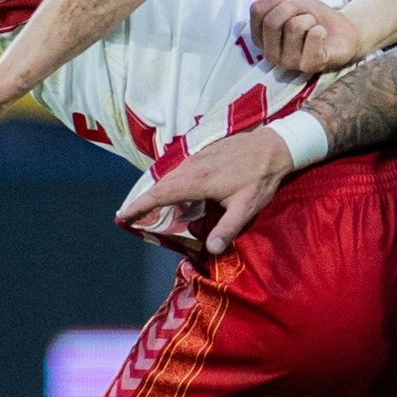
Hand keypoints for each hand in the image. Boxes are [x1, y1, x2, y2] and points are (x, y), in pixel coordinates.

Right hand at [114, 125, 293, 253]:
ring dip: (156, 190)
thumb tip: (211, 250)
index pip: (161, 195)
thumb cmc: (260, 178)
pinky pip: (179, 168)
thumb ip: (228, 228)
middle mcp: (192, 167)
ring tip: (147, 206)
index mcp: (198, 181)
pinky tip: (174, 190)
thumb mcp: (247, 207)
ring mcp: (197, 157)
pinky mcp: (204, 152)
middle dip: (143, 200)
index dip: (140, 205)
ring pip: (169, 175)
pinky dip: (170, 181)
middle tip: (130, 216)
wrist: (274, 145)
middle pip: (160, 184)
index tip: (122, 215)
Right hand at [250, 0, 365, 75]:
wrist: (341, 30)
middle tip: (304, 15)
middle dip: (293, 7)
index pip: (257, 10)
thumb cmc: (312, 16)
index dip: (278, 0)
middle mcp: (271, 54)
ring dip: (309, 19)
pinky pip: (313, 36)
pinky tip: (322, 36)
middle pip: (271, 21)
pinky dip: (321, 29)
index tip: (290, 5)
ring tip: (313, 27)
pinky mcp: (311, 65)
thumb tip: (262, 8)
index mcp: (261, 38)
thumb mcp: (289, 1)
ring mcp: (290, 63)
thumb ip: (272, 2)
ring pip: (294, 27)